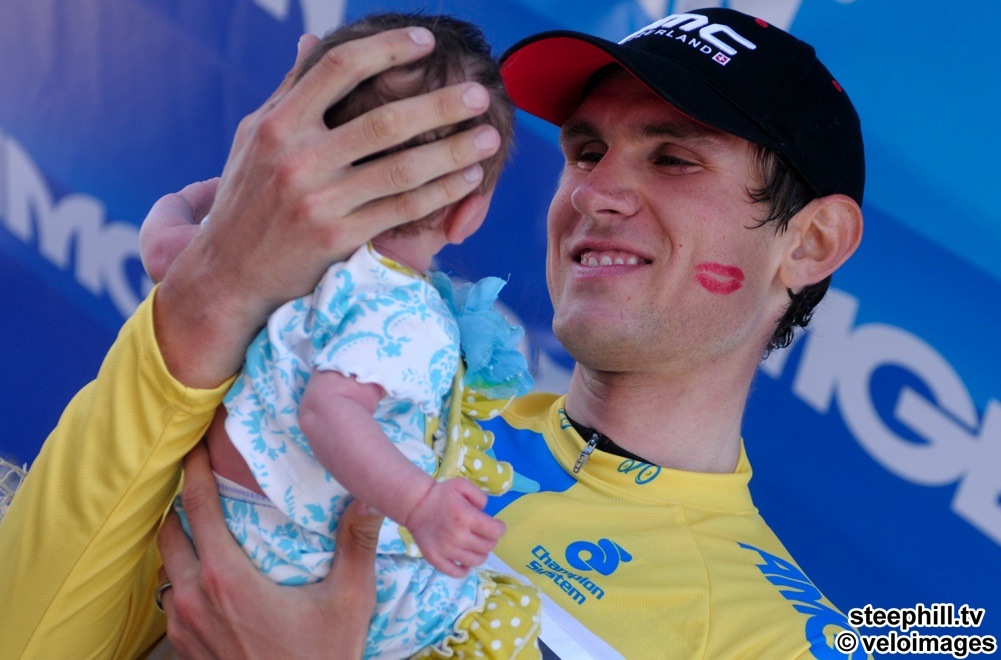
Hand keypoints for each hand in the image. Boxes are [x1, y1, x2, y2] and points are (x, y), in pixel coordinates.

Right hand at [154, 28, 500, 388]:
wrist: (229, 274)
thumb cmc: (247, 198)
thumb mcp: (255, 138)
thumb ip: (288, 91)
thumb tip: (311, 40)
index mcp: (277, 123)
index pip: (337, 67)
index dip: (386, 49)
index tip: (424, 41)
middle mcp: (297, 158)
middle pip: (384, 121)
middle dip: (441, 105)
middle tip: (480, 94)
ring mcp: (319, 201)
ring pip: (402, 169)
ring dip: (454, 152)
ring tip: (488, 137)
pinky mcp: (338, 238)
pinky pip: (402, 209)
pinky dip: (441, 193)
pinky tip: (468, 180)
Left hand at [156, 442, 383, 658]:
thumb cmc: (321, 657)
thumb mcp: (348, 599)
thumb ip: (356, 544)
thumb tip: (373, 497)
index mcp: (225, 576)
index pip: (197, 505)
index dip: (196, 466)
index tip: (199, 439)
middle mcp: (192, 595)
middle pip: (168, 528)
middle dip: (181, 496)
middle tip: (202, 470)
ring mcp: (182, 623)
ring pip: (165, 562)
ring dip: (179, 534)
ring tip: (203, 514)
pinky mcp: (182, 645)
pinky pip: (170, 592)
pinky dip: (182, 569)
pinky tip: (208, 566)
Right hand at [405, 478, 504, 577]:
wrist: (415, 505)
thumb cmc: (441, 494)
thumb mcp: (462, 485)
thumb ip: (480, 496)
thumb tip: (487, 514)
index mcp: (466, 517)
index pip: (495, 532)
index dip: (499, 528)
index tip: (496, 525)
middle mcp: (458, 537)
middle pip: (487, 547)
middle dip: (490, 540)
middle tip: (484, 534)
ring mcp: (447, 551)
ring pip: (476, 561)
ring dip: (481, 554)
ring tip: (476, 546)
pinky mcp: (436, 559)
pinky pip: (457, 573)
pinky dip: (465, 569)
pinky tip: (464, 560)